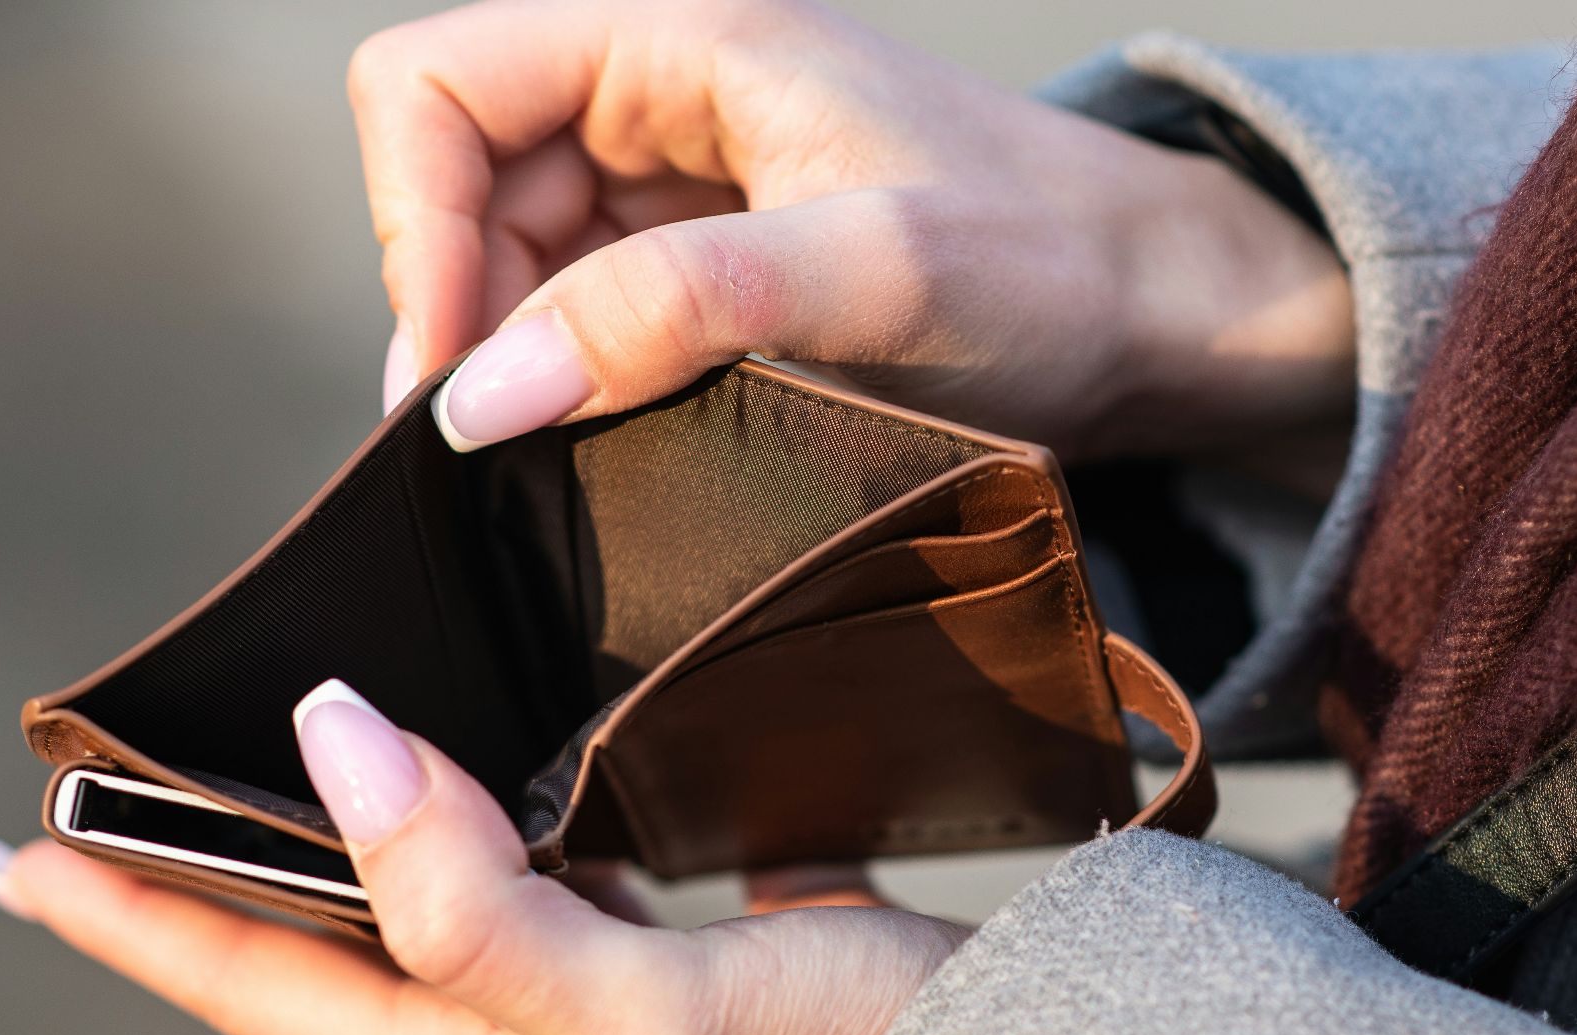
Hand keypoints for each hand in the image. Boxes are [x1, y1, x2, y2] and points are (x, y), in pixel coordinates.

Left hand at [0, 680, 966, 1034]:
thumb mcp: (643, 1019)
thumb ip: (472, 909)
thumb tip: (338, 746)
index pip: (252, 983)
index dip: (123, 917)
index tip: (13, 842)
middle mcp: (505, 1032)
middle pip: (318, 943)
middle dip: (208, 868)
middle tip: (119, 784)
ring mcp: (580, 992)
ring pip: (417, 902)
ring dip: (335, 837)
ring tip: (274, 763)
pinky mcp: (656, 943)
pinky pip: (535, 870)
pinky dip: (485, 811)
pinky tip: (495, 756)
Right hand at [355, 0, 1352, 458]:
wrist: (1161, 317)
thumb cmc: (1054, 263)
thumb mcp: (873, 275)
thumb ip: (674, 311)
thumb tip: (484, 392)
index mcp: (678, 38)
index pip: (432, 87)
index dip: (416, 223)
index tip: (464, 370)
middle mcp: (658, 97)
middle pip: (455, 183)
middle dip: (460, 311)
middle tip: (505, 442)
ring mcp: (678, 185)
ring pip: (507, 261)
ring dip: (514, 359)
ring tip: (568, 451)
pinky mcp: (708, 265)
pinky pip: (578, 313)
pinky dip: (571, 382)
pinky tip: (614, 442)